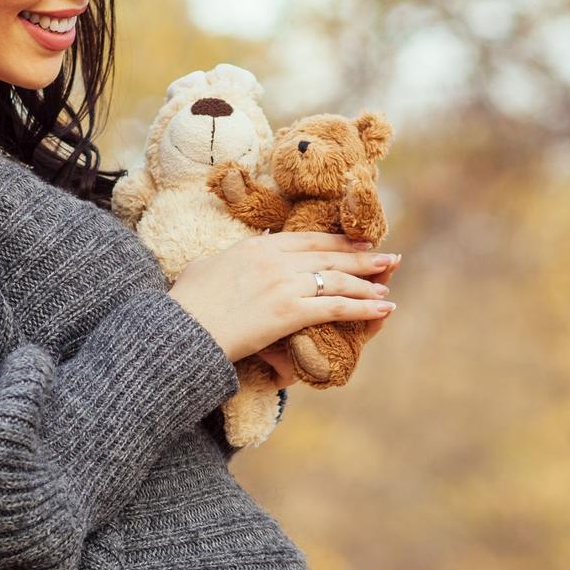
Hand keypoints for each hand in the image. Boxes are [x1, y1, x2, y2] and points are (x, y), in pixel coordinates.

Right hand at [169, 232, 398, 364]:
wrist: (181, 330)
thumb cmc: (187, 303)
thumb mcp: (208, 265)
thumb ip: (233, 256)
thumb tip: (248, 251)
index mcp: (259, 247)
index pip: (309, 239)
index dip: (338, 240)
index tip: (358, 241)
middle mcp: (276, 260)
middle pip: (330, 254)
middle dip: (362, 257)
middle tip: (388, 259)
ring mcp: (284, 285)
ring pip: (337, 280)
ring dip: (367, 283)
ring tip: (386, 287)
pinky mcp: (288, 313)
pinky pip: (335, 308)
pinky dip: (363, 308)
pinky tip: (382, 309)